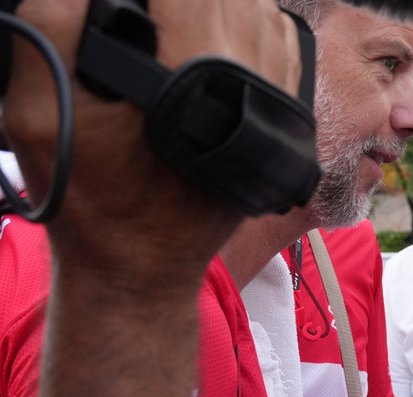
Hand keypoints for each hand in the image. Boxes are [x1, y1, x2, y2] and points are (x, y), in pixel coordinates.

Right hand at [3, 0, 301, 268]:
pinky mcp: (285, 119)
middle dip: (181, 0)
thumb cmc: (87, 197)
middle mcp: (249, 83)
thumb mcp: (38, 111)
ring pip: (260, 10)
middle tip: (145, 11)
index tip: (121, 7)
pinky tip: (210, 35)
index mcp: (192, 72)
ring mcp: (277, 103)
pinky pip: (282, 46)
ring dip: (217, 5)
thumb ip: (52, 25)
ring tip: (170, 18)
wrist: (141, 265)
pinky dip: (250, 26)